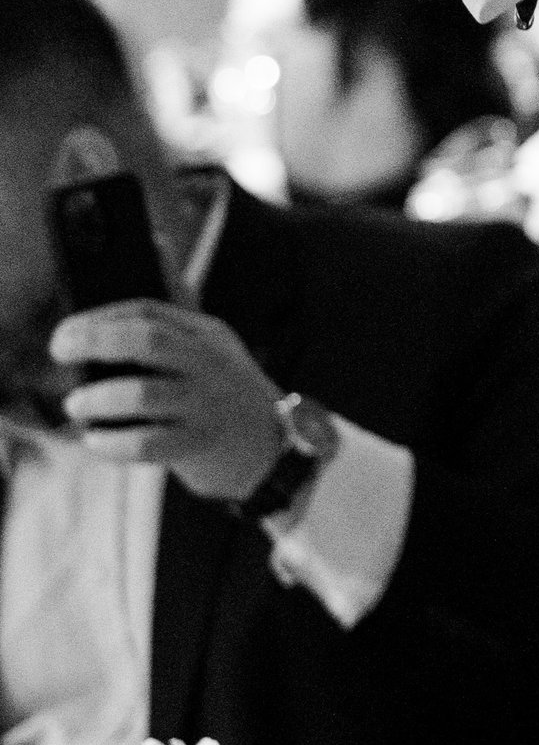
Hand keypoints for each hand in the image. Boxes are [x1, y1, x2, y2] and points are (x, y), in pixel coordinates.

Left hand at [51, 304, 288, 504]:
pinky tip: (95, 440)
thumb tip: (119, 293)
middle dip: (94, 341)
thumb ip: (168, 329)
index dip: (99, 318)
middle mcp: (209, 363)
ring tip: (75, 405)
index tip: (65, 333)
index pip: (147, 311)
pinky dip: (111, 442)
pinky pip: (146, 443)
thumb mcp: (210, 352)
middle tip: (59, 353)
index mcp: (207, 334)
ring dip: (98, 398)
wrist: (273, 451)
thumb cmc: (223, 398)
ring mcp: (207, 404)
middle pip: (147, 340)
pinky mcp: (201, 445)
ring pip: (143, 393)